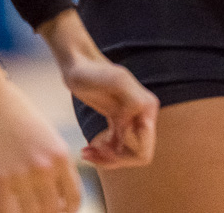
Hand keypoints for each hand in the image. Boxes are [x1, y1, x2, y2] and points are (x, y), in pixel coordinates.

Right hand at [0, 74, 82, 212]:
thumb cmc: (17, 113)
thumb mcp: (47, 135)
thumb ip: (55, 160)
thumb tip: (57, 187)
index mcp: (61, 155)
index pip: (74, 197)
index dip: (69, 211)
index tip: (61, 211)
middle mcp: (46, 168)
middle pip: (53, 210)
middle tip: (40, 211)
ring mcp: (22, 175)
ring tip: (24, 210)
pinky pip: (6, 211)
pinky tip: (5, 209)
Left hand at [36, 9, 157, 168]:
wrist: (77, 64)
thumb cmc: (92, 71)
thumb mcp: (113, 80)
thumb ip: (132, 99)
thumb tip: (140, 122)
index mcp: (147, 108)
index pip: (144, 149)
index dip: (123, 156)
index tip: (100, 146)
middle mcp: (143, 114)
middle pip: (136, 155)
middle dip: (115, 160)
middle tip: (92, 152)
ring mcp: (131, 118)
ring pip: (125, 153)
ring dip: (106, 158)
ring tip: (86, 151)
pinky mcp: (118, 120)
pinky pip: (117, 147)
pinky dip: (103, 153)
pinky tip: (87, 148)